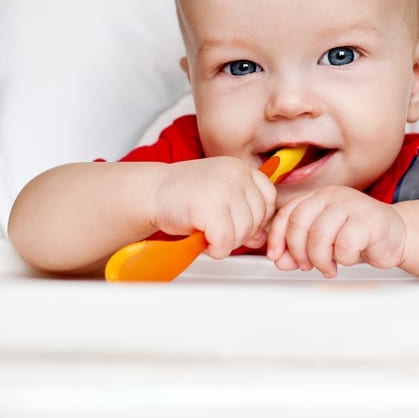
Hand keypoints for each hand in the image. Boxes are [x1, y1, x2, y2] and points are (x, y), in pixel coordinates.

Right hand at [148, 157, 277, 258]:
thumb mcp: (219, 195)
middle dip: (241, 233)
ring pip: (244, 232)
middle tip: (218, 231)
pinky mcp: (209, 209)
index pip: (268, 197)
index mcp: (240, 168)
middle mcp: (235, 175)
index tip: (238, 222)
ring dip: (227, 242)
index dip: (257, 217)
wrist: (150, 191)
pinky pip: (226, 242)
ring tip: (208, 233)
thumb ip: (243, 212)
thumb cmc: (182, 195)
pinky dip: (216, 249)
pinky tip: (203, 240)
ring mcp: (223, 190)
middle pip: (259, 218)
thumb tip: (262, 238)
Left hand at [266, 186, 406, 277]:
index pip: (287, 213)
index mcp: (318, 197)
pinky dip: (343, 258)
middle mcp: (332, 196)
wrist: (396, 235)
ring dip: (320, 259)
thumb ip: (299, 250)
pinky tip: (349, 258)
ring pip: (319, 234)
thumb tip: (279, 260)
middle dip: (298, 250)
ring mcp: (351, 204)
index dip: (277, 237)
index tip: (276, 256)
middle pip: (299, 222)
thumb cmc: (360, 237)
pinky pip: (344, 244)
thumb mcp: (323, 244)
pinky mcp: (369, 219)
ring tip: (329, 266)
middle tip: (306, 265)